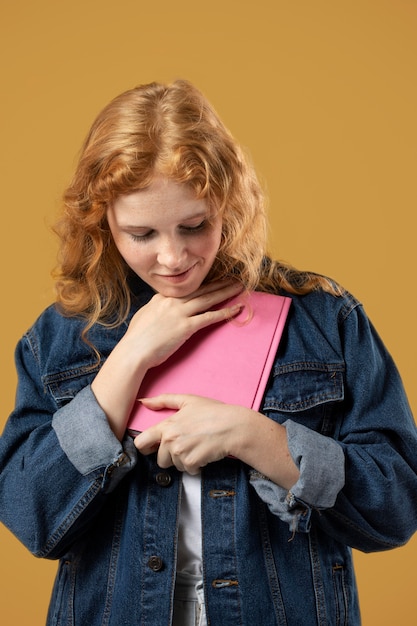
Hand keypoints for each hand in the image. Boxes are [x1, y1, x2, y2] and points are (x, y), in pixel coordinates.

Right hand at [125, 280, 243, 368]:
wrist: (133, 351)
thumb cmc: (136, 339)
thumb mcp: (144, 315)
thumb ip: (155, 307)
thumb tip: (160, 305)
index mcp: (162, 298)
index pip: (186, 288)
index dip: (203, 283)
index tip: (215, 280)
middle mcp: (172, 301)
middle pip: (201, 289)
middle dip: (219, 283)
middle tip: (234, 278)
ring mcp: (179, 313)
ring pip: (208, 299)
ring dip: (226, 292)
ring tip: (240, 287)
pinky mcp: (185, 327)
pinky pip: (209, 317)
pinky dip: (225, 312)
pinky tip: (236, 309)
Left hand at [134, 393, 299, 488]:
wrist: (233, 426)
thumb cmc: (212, 412)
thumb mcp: (188, 400)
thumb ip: (163, 401)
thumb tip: (144, 401)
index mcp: (166, 425)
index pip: (141, 443)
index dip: (145, 447)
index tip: (153, 447)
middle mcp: (170, 440)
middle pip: (159, 459)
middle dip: (170, 456)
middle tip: (184, 446)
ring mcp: (180, 452)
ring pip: (175, 466)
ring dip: (184, 460)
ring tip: (196, 447)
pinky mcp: (191, 462)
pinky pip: (188, 470)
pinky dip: (196, 465)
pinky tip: (203, 453)